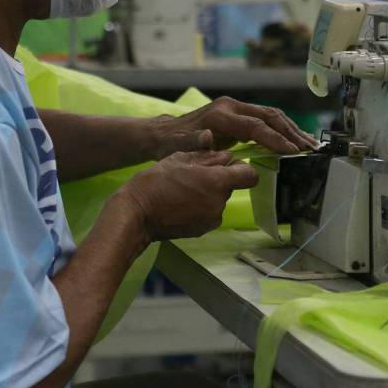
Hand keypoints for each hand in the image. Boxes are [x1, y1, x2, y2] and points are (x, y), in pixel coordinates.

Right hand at [117, 150, 257, 240]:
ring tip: (183, 190)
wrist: (136, 215)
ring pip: (218, 200)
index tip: (228, 165)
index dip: (241, 168)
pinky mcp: (202, 230)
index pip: (250, 175)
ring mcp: (212, 219)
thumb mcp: (179, 159)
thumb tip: (226, 156)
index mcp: (217, 182)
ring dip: (208, 194)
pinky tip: (181, 204)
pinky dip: (200, 207)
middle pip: (230, 187)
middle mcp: (220, 203)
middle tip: (193, 176)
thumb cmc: (155, 182)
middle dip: (217, 180)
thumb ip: (207, 157)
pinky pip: (209, 213)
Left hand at [148, 97, 318, 158]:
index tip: (292, 151)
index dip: (275, 138)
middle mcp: (231, 107)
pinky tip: (294, 141)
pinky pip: (266, 119)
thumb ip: (194, 143)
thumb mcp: (179, 146)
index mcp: (220, 115)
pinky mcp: (239, 114)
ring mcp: (236, 108)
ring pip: (271, 115)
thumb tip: (207, 138)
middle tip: (309, 148)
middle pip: (269, 116)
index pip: (255, 125)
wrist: (165, 134)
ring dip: (291, 129)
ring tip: (308, 145)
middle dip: (290, 132)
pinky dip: (282, 129)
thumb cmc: (172, 145)